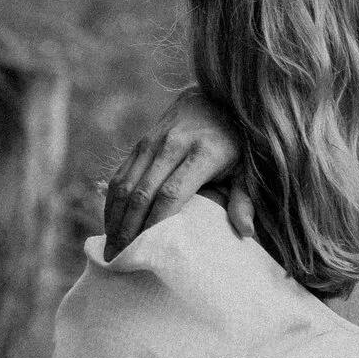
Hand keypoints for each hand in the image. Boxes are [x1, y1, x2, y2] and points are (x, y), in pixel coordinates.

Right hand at [102, 89, 252, 257]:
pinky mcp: (140, 143)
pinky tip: (111, 225)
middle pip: (142, 193)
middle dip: (128, 229)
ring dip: (115, 219)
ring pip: (125, 185)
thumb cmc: (235, 142)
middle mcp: (173, 145)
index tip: (146, 250)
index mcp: (203, 153)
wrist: (213, 98)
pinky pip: (120, 175)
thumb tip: (246, 232)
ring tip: (111, 248)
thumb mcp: (247, 168)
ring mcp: (152, 142)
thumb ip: (244, 199)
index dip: (155, 223)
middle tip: (119, 259)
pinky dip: (112, 203)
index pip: (171, 194)